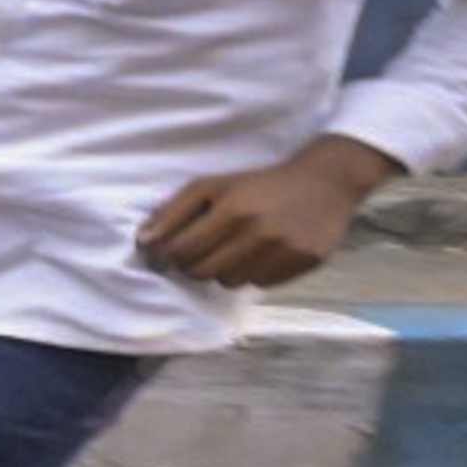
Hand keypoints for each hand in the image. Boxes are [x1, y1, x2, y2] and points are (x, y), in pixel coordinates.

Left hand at [135, 147, 381, 287]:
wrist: (323, 183)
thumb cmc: (256, 184)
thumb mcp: (211, 186)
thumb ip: (173, 212)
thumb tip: (143, 243)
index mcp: (234, 209)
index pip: (182, 251)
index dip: (167, 255)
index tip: (167, 252)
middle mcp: (261, 232)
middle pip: (203, 272)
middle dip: (192, 265)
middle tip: (199, 251)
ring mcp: (286, 250)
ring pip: (230, 282)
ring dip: (223, 270)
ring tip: (234, 248)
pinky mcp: (306, 262)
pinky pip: (260, 284)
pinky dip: (252, 272)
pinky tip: (260, 252)